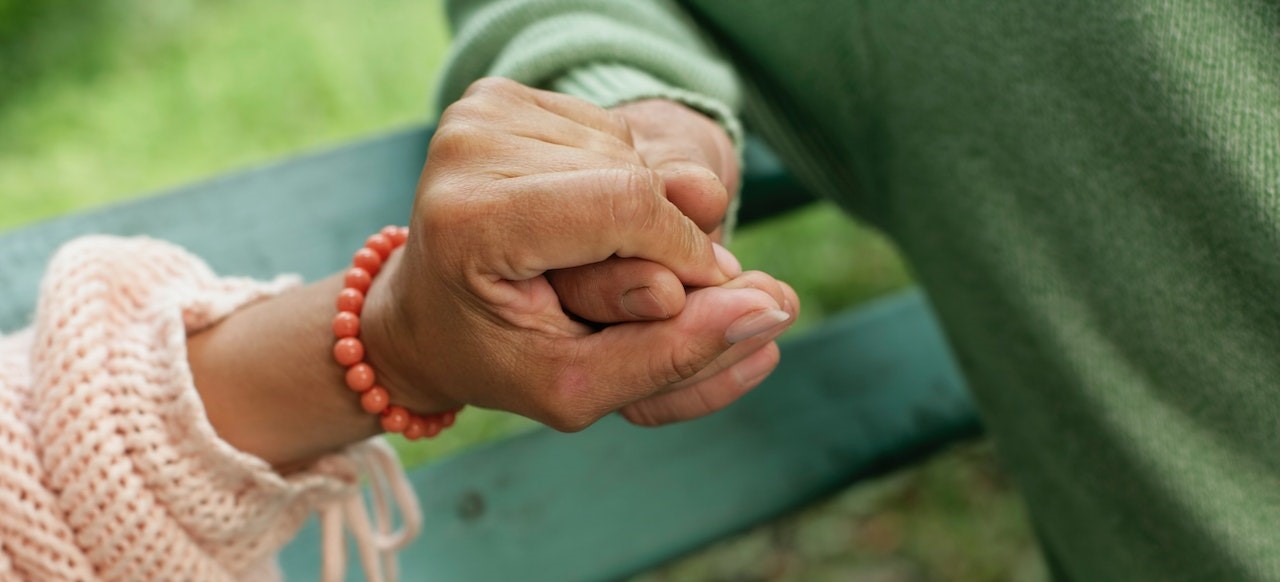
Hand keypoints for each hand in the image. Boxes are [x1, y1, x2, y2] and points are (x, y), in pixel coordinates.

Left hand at [362, 78, 793, 430]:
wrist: (423, 314)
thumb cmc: (498, 358)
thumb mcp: (578, 388)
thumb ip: (674, 354)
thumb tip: (770, 309)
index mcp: (471, 220)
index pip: (628, 206)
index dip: (683, 256)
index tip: (684, 301)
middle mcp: (471, 144)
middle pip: (635, 180)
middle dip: (658, 244)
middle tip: (621, 294)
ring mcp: (482, 110)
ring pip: (633, 156)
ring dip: (640, 216)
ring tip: (590, 262)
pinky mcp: (499, 95)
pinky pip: (612, 137)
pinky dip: (618, 188)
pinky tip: (578, 226)